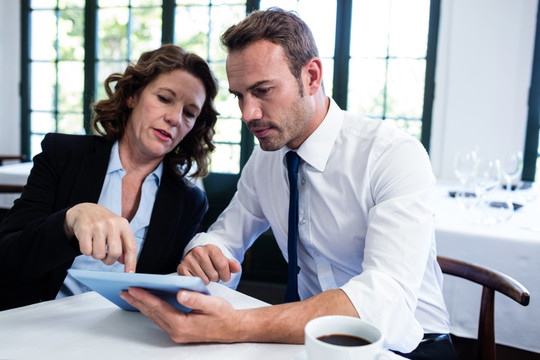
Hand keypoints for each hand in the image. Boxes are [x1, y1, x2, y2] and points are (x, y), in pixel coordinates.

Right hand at [64, 203, 136, 271]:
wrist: (85, 210)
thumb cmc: (104, 224)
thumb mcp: (117, 229)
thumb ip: (123, 244)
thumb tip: (124, 262)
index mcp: (123, 224)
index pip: (131, 246)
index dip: (131, 262)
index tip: (130, 273)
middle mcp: (112, 224)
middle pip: (115, 253)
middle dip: (110, 260)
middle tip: (106, 258)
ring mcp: (98, 226)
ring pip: (99, 255)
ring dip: (96, 255)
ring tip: (96, 246)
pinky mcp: (84, 229)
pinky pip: (86, 251)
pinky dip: (86, 251)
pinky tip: (88, 242)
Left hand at [120, 287, 241, 342]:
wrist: (233, 329)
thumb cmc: (224, 316)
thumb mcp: (212, 304)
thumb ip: (195, 299)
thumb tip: (180, 294)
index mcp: (183, 324)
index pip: (159, 308)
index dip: (145, 297)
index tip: (133, 288)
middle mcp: (177, 331)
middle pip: (152, 313)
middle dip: (137, 301)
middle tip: (124, 291)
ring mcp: (177, 333)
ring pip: (154, 317)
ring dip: (142, 306)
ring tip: (130, 296)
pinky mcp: (179, 331)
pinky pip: (160, 319)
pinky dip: (151, 309)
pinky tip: (146, 303)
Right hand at [177, 244, 240, 283]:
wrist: (197, 255)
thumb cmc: (212, 260)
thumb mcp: (223, 260)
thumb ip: (231, 265)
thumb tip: (237, 268)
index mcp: (211, 248)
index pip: (223, 265)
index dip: (226, 276)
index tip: (224, 278)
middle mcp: (199, 251)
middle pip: (214, 275)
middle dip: (215, 278)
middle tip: (213, 275)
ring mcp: (189, 259)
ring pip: (204, 280)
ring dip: (207, 282)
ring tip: (206, 276)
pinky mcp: (181, 267)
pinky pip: (192, 282)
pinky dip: (196, 283)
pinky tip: (198, 278)